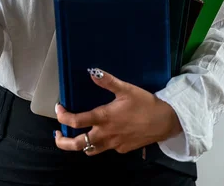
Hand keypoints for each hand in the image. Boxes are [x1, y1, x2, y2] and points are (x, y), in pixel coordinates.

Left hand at [54, 69, 182, 154]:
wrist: (165, 121)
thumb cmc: (145, 103)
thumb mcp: (126, 89)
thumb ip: (107, 81)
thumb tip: (91, 72)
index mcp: (103, 118)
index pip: (75, 122)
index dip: (63, 116)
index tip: (59, 109)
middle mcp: (105, 134)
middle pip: (77, 145)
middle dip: (63, 142)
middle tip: (57, 134)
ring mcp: (114, 144)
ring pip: (90, 151)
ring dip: (80, 144)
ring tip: (77, 135)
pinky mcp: (122, 149)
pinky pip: (106, 149)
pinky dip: (99, 143)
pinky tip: (103, 133)